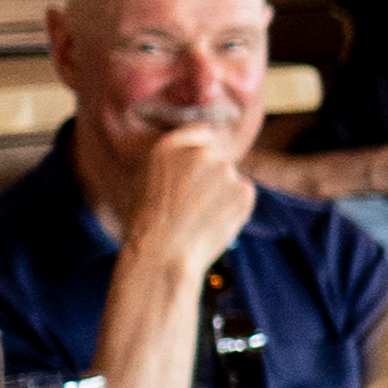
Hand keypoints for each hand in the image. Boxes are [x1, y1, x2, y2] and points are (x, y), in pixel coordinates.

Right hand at [128, 127, 261, 281]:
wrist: (163, 254)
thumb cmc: (146, 226)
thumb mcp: (143, 183)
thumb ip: (170, 163)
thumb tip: (193, 156)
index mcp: (168, 147)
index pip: (200, 133)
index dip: (202, 149)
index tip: (200, 166)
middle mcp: (200, 153)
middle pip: (216, 161)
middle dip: (210, 179)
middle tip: (193, 207)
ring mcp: (225, 170)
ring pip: (229, 181)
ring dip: (221, 195)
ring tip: (200, 219)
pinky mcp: (244, 190)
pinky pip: (242, 196)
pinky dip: (234, 208)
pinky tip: (214, 224)